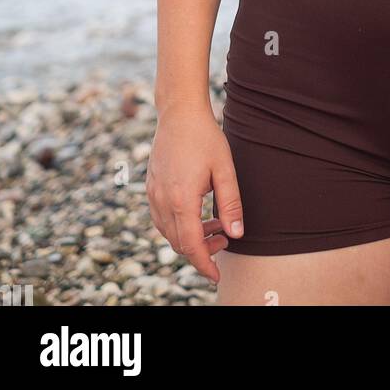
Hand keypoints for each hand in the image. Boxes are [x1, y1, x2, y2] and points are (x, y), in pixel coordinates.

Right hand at [146, 104, 243, 283]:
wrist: (179, 112)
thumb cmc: (205, 137)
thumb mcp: (224, 169)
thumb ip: (231, 203)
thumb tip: (237, 234)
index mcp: (181, 200)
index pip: (191, 246)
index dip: (204, 264)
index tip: (216, 276)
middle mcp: (162, 201)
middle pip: (179, 243)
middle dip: (202, 250)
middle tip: (225, 240)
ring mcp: (153, 194)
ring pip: (169, 232)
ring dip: (190, 237)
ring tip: (216, 225)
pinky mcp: (151, 187)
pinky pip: (162, 218)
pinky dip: (179, 225)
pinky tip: (197, 213)